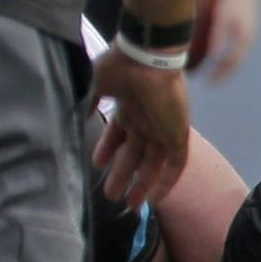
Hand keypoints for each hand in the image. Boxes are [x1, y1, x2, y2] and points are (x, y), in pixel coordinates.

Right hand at [89, 47, 193, 209]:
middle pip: (135, 154)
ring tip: (127, 205)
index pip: (119, 135)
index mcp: (129, 108)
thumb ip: (94, 99)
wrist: (146, 56)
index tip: (96, 166)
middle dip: (123, 176)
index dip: (108, 151)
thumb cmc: (121, 66)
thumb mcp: (100, 82)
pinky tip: (154, 198)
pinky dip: (166, 181)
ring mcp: (162, 128)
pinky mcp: (176, 134)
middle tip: (111, 195)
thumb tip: (84, 113)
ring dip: (140, 184)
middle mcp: (146, 120)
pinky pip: (176, 165)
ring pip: (152, 164)